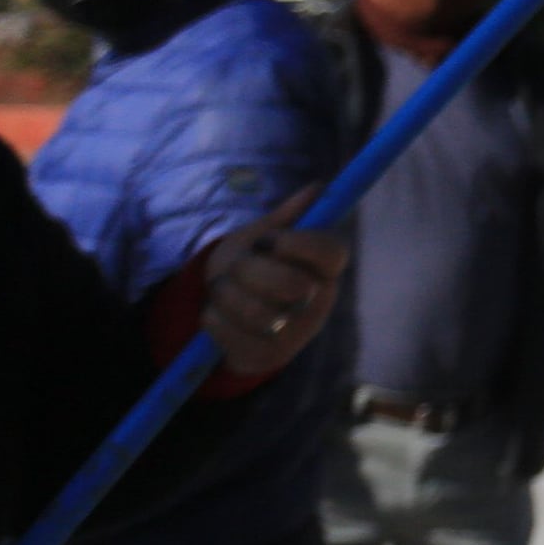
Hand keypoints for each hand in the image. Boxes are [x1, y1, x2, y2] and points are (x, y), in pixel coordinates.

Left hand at [200, 214, 347, 382]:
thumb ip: (290, 215)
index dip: (297, 244)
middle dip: (248, 269)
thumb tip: (318, 187)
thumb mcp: (266, 237)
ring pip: (252, 310)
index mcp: (326, 271)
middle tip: (238, 265)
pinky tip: (220, 313)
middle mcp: (320, 304)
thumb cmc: (254, 266)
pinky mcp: (265, 358)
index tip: (269, 240)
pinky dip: (211, 315)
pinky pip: (225, 328)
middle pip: (290, 285)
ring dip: (224, 292)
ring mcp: (295, 335)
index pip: (331, 253)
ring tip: (224, 288)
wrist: (236, 315)